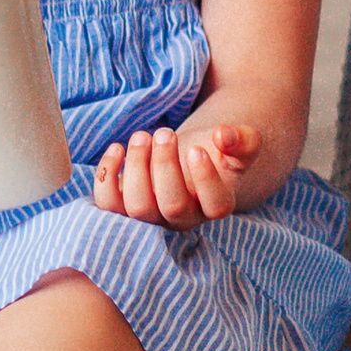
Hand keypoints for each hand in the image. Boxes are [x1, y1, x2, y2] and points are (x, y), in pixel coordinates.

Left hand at [92, 119, 260, 223]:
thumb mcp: (238, 144)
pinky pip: (107, 203)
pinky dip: (106, 175)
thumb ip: (243, 140)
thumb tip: (224, 134)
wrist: (187, 156)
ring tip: (142, 136)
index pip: (215, 205)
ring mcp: (152, 216)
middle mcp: (183, 218)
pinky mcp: (124, 207)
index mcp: (215, 204)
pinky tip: (117, 148)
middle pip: (173, 206)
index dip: (205, 177)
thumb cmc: (214, 151)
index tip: (197, 148)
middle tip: (164, 133)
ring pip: (138, 207)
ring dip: (136, 166)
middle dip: (165, 166)